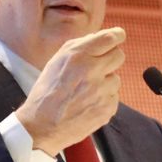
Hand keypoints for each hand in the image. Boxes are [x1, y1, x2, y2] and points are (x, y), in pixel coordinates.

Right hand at [15, 27, 124, 154]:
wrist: (42, 126)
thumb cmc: (46, 92)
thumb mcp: (56, 61)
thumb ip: (78, 46)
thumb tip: (97, 39)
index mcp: (78, 56)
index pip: (110, 38)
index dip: (117, 35)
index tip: (118, 36)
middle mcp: (92, 71)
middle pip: (119, 55)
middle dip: (111, 58)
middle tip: (99, 66)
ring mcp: (102, 91)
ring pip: (116, 78)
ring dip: (105, 82)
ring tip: (85, 91)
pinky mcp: (107, 109)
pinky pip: (114, 97)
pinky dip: (104, 99)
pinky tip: (87, 103)